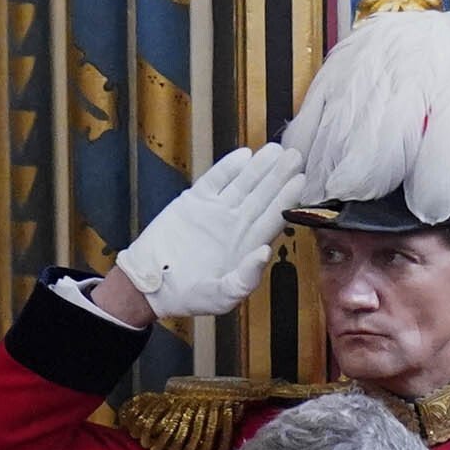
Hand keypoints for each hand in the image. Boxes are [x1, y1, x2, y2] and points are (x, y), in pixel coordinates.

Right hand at [113, 145, 310, 320]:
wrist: (149, 286)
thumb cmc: (188, 297)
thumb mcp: (222, 298)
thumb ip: (246, 279)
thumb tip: (265, 252)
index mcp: (248, 245)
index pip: (273, 217)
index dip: (287, 199)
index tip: (300, 180)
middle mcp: (236, 224)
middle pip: (263, 196)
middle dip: (279, 176)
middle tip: (295, 156)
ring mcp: (216, 211)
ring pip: (243, 184)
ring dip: (259, 167)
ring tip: (274, 151)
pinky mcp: (193, 202)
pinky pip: (215, 181)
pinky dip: (228, 168)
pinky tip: (244, 155)